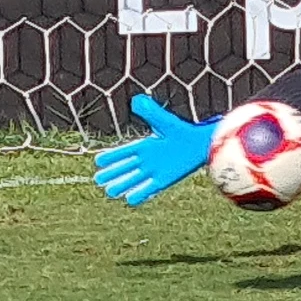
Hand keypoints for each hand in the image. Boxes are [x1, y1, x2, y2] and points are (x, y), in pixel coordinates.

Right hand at [93, 92, 216, 207]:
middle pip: (126, 167)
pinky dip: (139, 194)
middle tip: (98, 179)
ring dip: (122, 184)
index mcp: (146, 145)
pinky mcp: (164, 180)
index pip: (124, 152)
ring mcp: (155, 170)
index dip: (112, 157)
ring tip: (109, 191)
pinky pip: (148, 189)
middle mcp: (148, 159)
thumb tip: (135, 100)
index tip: (98, 161)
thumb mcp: (164, 121)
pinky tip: (129, 200)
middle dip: (113, 173)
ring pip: (134, 179)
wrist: (202, 145)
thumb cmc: (184, 131)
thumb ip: (150, 112)